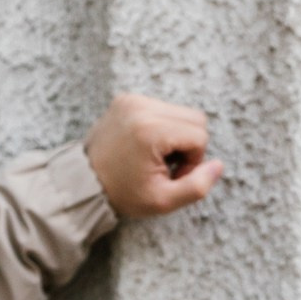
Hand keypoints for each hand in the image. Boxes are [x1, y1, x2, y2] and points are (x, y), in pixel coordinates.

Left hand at [84, 93, 222, 218]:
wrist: (82, 182)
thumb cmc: (122, 194)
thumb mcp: (162, 201)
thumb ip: (197, 186)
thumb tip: (218, 165)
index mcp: (150, 130)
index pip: (200, 136)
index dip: (193, 161)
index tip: (170, 175)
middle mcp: (141, 107)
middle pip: (195, 117)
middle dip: (188, 144)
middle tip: (164, 165)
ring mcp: (132, 99)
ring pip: (181, 111)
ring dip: (176, 135)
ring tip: (153, 155)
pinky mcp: (127, 98)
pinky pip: (162, 108)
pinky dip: (162, 126)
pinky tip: (144, 145)